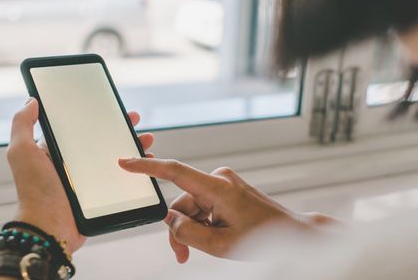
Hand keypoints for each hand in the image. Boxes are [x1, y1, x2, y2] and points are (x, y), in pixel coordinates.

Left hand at [6, 98, 155, 253]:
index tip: (112, 107)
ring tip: (146, 140)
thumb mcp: (22, 152)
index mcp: (56, 151)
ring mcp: (89, 180)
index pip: (80, 128)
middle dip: (120, 129)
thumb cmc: (34, 191)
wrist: (49, 228)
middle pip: (102, 141)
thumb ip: (22, 124)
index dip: (96, 117)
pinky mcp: (100, 195)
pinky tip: (145, 166)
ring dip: (132, 148)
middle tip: (134, 120)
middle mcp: (73, 164)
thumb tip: (32, 101)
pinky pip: (121, 180)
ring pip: (115, 158)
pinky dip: (135, 172)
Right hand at [119, 158, 337, 262]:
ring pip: (193, 207)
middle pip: (182, 202)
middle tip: (181, 254)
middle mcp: (219, 179)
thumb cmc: (265, 237)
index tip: (125, 162)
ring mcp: (224, 184)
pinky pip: (204, 206)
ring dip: (193, 228)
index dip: (147, 167)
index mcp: (218, 187)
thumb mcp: (220, 244)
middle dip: (180, 228)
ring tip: (204, 249)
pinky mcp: (226, 190)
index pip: (175, 172)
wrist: (292, 233)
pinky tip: (215, 237)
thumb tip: (170, 220)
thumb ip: (188, 232)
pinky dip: (203, 223)